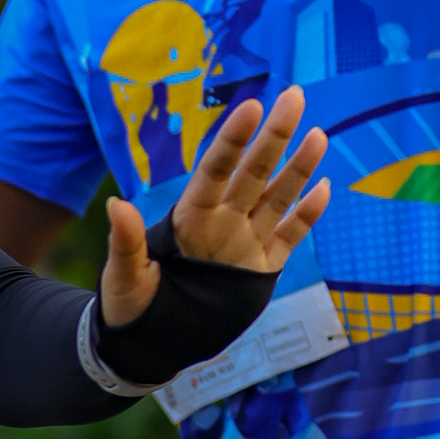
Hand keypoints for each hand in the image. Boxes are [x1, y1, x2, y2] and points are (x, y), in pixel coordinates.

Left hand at [99, 87, 328, 329]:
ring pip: (277, 198)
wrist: (149, 342)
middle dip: (274, 135)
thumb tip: (115, 205)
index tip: (251, 107)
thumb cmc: (129, 305)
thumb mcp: (123, 277)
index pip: (216, 170)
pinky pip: (289, 237)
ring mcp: (244, 244)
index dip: (233, 139)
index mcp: (189, 218)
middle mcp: (221, 223)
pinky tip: (324, 188)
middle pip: (253, 172)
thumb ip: (127, 242)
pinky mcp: (261, 270)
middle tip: (294, 96)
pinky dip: (307, 216)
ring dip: (298, 168)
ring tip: (318, 134)